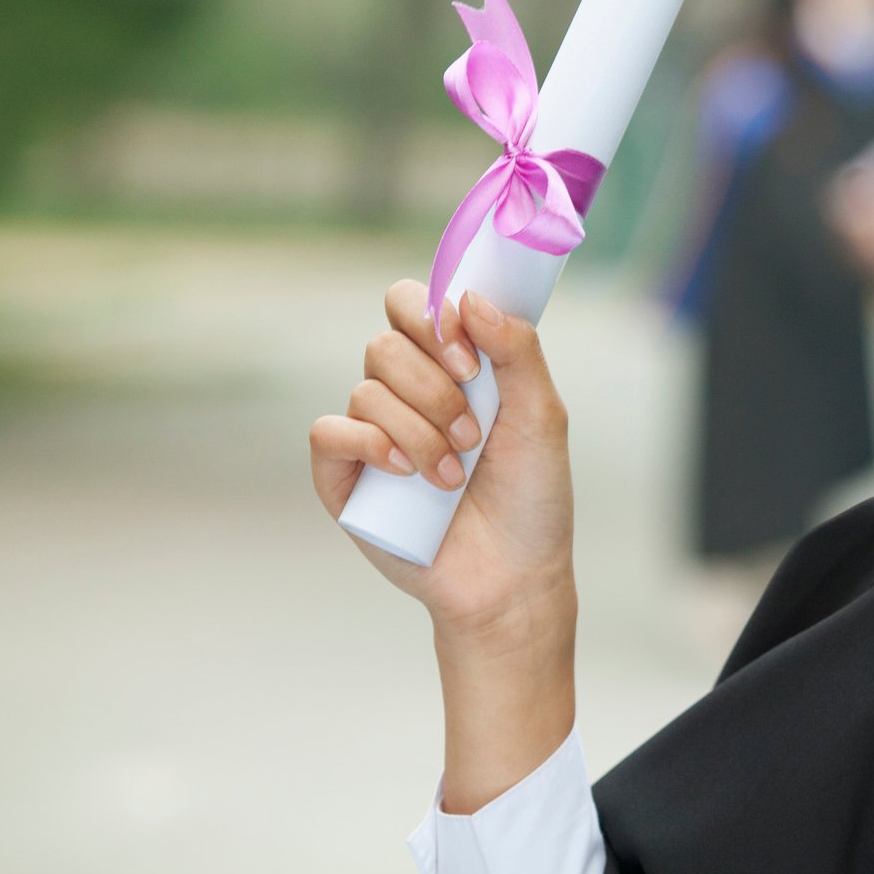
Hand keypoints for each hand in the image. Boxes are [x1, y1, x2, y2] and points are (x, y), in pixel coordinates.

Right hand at [309, 281, 575, 641]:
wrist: (512, 577)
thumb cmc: (531, 496)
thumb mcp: (542, 417)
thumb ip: (517, 350)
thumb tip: (470, 296)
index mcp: (451, 366)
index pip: (414, 304)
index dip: (432, 316)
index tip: (470, 359)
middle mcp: (406, 392)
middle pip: (386, 343)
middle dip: (435, 386)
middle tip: (474, 432)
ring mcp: (372, 433)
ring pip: (367, 389)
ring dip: (420, 430)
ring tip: (455, 474)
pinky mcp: (343, 477)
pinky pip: (330, 432)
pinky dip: (370, 444)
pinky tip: (406, 474)